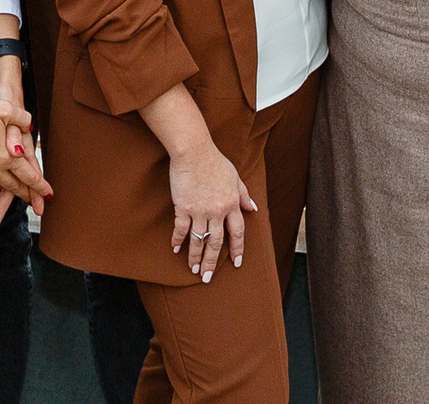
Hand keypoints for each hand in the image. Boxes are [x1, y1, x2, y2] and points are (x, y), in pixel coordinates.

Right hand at [0, 59, 41, 227]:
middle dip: (25, 194)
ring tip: (12, 191)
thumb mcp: (5, 109)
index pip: (28, 175)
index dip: (40, 186)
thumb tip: (28, 126)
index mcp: (7, 156)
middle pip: (13, 186)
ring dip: (6, 189)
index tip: (48, 194)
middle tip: (33, 200)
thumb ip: (21, 118)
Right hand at [167, 142, 254, 282]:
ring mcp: (200, 211)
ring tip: (193, 270)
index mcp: (232, 204)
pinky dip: (178, 240)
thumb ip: (244, 194)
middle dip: (212, 262)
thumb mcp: (235, 176)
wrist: (194, 151)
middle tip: (207, 277)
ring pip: (200, 240)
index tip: (236, 263)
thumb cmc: (214, 160)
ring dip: (196, 257)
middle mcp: (218, 211)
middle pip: (217, 243)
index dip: (237, 249)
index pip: (237, 233)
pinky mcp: (183, 207)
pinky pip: (182, 229)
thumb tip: (253, 208)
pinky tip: (175, 249)